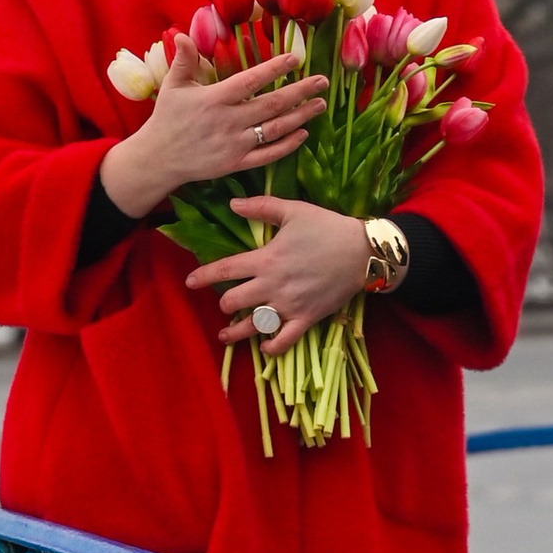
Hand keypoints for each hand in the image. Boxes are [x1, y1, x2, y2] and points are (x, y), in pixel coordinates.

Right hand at [98, 53, 328, 220]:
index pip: (250, 81)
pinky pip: (268, 155)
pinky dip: (288, 145)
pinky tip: (303, 134)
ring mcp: (235, 144)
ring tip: (320, 104)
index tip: (296, 58)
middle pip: (272, 104)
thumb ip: (183, 59)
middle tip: (322, 81)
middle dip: (300, 91)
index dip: (274, 68)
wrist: (159, 158)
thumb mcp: (173, 85)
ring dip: (301, 116)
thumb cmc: (167, 117)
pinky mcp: (237, 163)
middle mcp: (228, 121)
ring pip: (275, 129)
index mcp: (214, 98)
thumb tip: (185, 34)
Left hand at [185, 198, 371, 351]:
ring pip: (255, 326)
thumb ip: (261, 207)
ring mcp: (290, 306)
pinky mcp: (307, 319)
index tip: (189, 282)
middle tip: (222, 303)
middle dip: (224, 304)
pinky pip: (285, 341)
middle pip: (234, 302)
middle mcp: (273, 286)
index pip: (225, 270)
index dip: (203, 276)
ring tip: (226, 336)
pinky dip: (271, 348)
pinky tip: (263, 348)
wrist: (362, 252)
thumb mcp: (293, 210)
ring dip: (237, 332)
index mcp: (266, 259)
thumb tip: (232, 204)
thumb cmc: (326, 227)